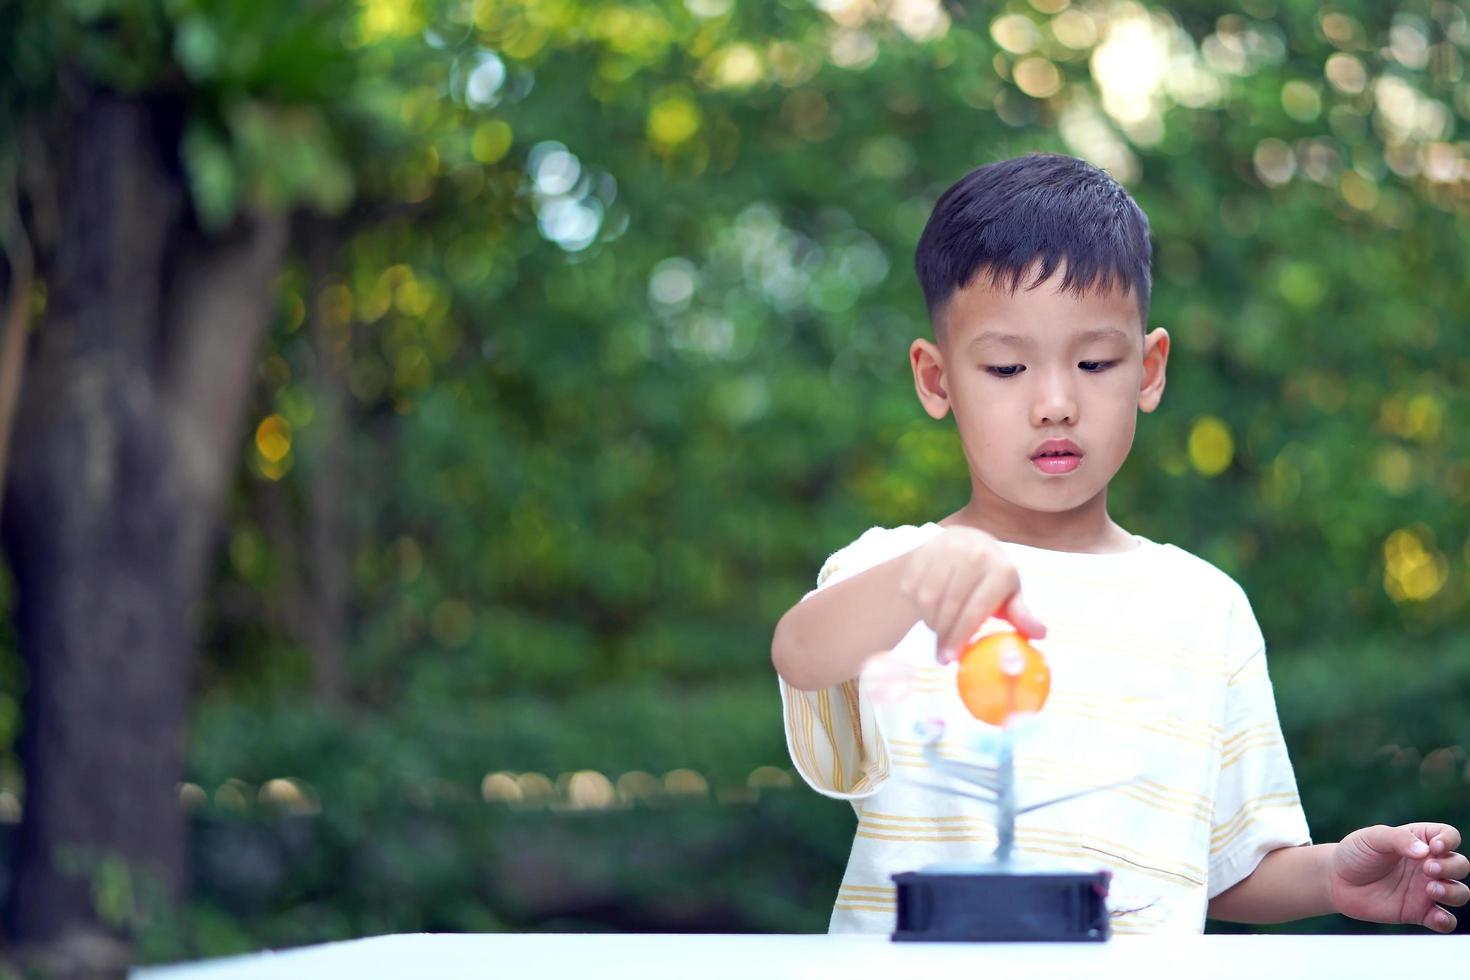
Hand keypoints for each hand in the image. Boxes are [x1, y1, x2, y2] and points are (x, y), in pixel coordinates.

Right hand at [897, 526, 1044, 663]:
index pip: (976, 610)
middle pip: (950, 607)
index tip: (952, 659)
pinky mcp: (922, 553)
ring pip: (929, 600)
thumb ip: (1022, 614)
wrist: (964, 540)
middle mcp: (973, 555)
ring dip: (931, 623)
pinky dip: (918, 608)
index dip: (962, 636)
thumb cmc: (991, 576)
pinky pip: (913, 590)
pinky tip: (930, 612)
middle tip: (942, 658)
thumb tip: (1041, 634)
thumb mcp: (1010, 593)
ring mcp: (944, 551)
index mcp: (999, 568)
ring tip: (940, 632)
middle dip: (944, 637)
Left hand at [1329, 823, 1467, 932]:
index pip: (1449, 836)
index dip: (1448, 840)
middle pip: (1460, 864)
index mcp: (1420, 841)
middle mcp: (1429, 864)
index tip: (1433, 847)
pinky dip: (1446, 921)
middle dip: (1451, 867)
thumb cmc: (1355, 853)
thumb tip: (1426, 851)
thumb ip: (1397, 839)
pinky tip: (1436, 917)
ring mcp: (1426, 889)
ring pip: (1459, 893)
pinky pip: (1444, 921)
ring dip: (1453, 892)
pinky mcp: (1419, 912)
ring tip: (1431, 890)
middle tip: (1428, 869)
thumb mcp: (1371, 838)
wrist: (1336, 880)